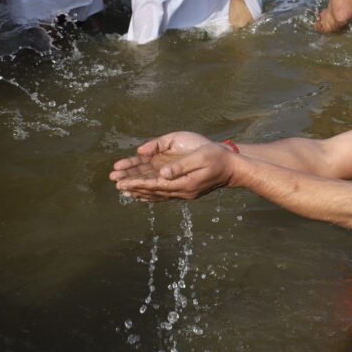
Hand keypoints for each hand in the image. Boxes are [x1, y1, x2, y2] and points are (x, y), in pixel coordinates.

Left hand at [110, 132, 235, 200]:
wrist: (234, 169)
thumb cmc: (218, 158)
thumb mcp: (201, 157)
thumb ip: (181, 166)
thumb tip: (163, 174)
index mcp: (184, 184)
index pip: (155, 185)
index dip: (137, 183)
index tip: (122, 183)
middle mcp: (183, 191)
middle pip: (154, 191)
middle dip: (135, 188)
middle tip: (117, 186)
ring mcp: (185, 192)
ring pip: (158, 194)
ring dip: (141, 192)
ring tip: (126, 191)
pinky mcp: (187, 190)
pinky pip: (165, 194)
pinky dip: (152, 194)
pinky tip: (145, 194)